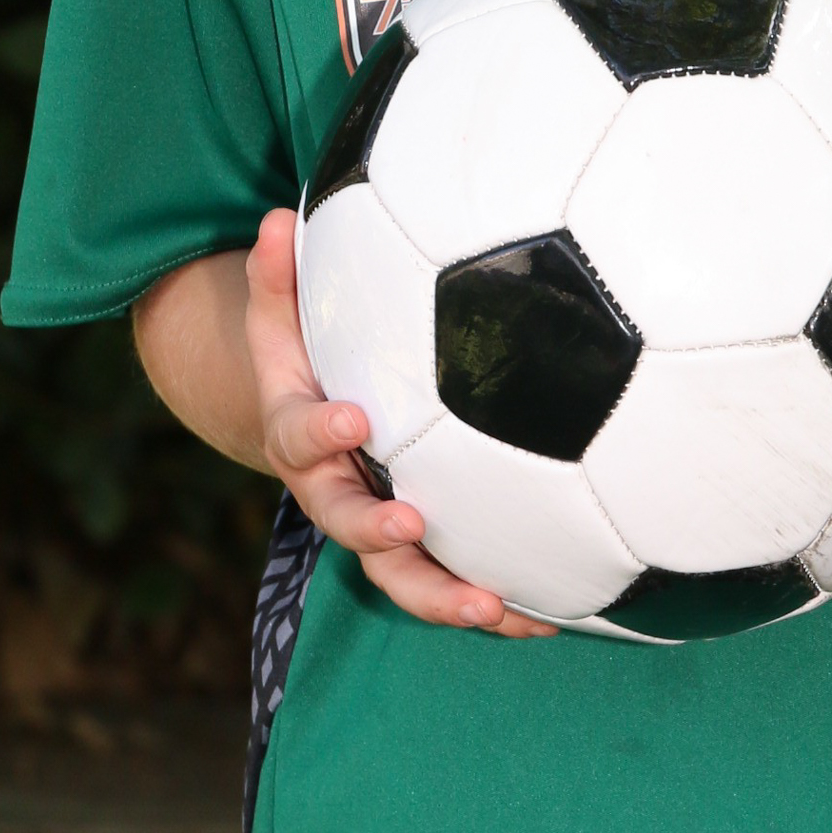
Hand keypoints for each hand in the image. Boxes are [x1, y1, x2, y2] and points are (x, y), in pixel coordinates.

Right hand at [246, 207, 554, 637]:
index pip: (299, 439)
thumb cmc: (306, 352)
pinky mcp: (422, 546)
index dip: (321, 434)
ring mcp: (379, 524)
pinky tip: (552, 615)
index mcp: (300, 436)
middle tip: (410, 524)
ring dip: (443, 593)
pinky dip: (499, 604)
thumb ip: (280, 274)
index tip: (354, 419)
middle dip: (378, 530)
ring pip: (403, 575)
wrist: (315, 418)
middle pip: (348, 526)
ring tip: (492, 606)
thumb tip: (279, 216)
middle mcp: (335, 491)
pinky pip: (452, 581)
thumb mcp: (282, 313)